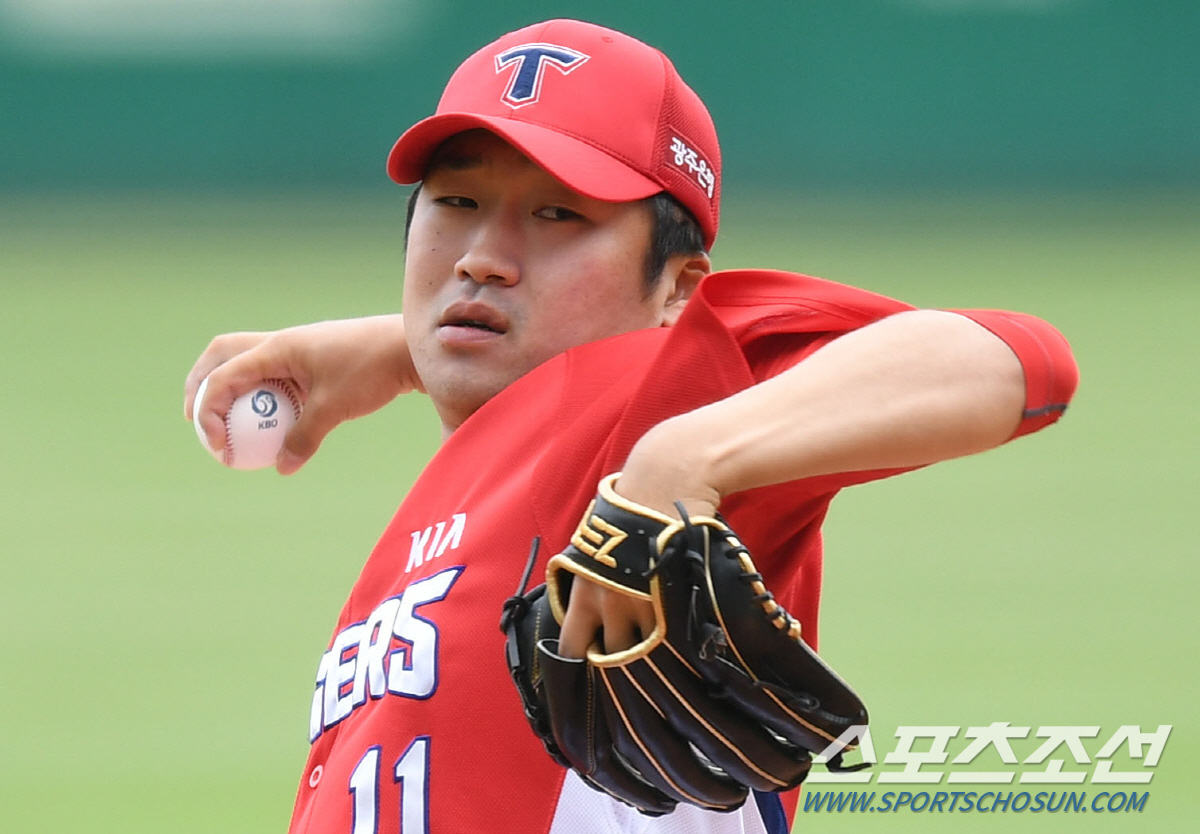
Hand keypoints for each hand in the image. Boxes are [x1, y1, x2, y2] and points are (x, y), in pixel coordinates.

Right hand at [184, 315, 419, 473]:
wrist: (410, 347)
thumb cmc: (372, 371)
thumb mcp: (335, 409)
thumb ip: (304, 438)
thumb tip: (282, 467)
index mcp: (277, 348)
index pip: (223, 377)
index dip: (209, 413)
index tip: (218, 447)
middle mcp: (281, 343)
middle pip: (222, 355)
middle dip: (202, 386)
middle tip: (195, 419)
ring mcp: (296, 348)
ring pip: (246, 360)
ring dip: (229, 387)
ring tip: (225, 422)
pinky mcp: (312, 358)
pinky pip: (273, 372)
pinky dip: (260, 392)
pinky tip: (268, 421)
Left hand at [557, 416, 720, 657]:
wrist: (663, 485)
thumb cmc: (623, 506)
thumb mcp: (589, 544)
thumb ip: (584, 578)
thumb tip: (579, 607)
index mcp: (584, 592)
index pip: (571, 647)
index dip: (574, 662)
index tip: (579, 670)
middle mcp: (612, 605)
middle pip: (611, 655)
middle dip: (615, 659)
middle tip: (621, 659)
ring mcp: (648, 605)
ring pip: (645, 650)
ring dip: (646, 650)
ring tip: (651, 649)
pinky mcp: (678, 599)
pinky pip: (674, 635)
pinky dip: (674, 639)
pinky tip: (677, 639)